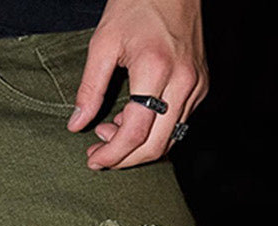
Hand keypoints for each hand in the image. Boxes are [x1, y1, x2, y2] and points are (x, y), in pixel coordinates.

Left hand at [66, 0, 207, 169]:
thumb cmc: (136, 4)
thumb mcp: (103, 42)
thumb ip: (90, 88)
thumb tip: (76, 125)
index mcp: (156, 68)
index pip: (135, 132)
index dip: (112, 154)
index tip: (93, 159)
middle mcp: (182, 81)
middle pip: (155, 146)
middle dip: (125, 159)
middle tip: (99, 152)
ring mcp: (196, 85)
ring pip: (169, 140)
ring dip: (138, 147)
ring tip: (110, 129)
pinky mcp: (201, 86)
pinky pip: (177, 124)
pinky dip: (154, 132)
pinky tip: (131, 118)